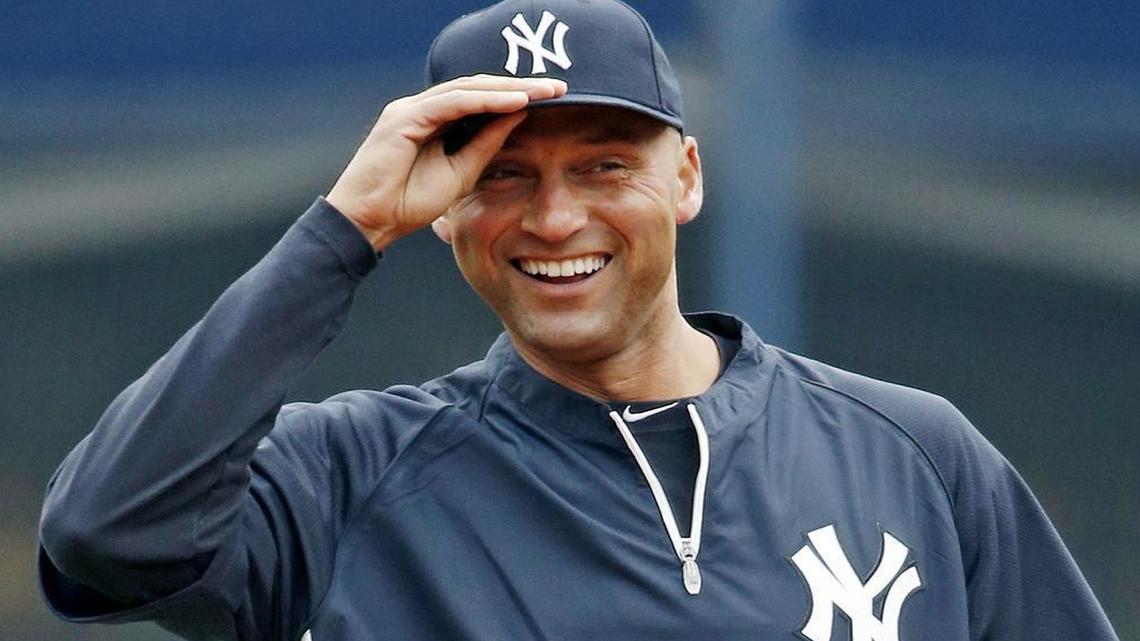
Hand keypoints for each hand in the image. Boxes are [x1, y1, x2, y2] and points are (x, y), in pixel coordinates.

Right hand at [326, 75, 567, 250]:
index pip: (480, 99)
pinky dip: (486, 100)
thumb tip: (518, 115)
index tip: (553, 99)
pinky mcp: (405, 118)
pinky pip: (454, 102)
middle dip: (520, 85)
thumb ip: (486, 143)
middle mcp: (423, 108)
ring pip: (469, 89)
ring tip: (544, 91)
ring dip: (509, 88)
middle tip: (559, 87)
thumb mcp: (461, 172)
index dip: (516, 96)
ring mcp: (411, 109)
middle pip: (478, 87)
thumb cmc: (409, 203)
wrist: (371, 221)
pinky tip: (515, 101)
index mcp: (434, 120)